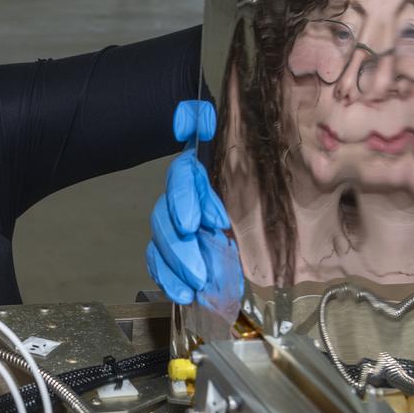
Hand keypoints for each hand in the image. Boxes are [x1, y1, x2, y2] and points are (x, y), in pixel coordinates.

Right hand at [146, 100, 242, 306]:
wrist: (252, 207)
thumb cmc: (244, 169)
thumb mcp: (234, 139)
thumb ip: (204, 122)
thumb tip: (189, 119)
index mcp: (194, 171)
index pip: (181, 178)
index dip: (187, 199)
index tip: (203, 222)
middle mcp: (180, 197)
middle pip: (165, 219)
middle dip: (182, 246)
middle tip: (201, 269)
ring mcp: (174, 225)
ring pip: (161, 244)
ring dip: (176, 266)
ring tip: (196, 284)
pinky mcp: (175, 250)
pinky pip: (160, 263)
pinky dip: (169, 279)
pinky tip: (184, 293)